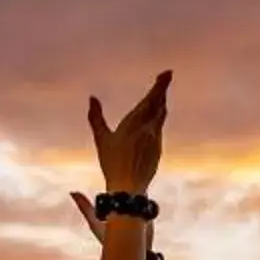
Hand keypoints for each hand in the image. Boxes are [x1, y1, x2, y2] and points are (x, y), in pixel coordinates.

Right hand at [87, 70, 169, 193]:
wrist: (128, 188)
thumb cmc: (112, 163)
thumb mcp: (101, 139)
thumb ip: (96, 117)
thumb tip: (92, 98)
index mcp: (135, 122)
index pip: (152, 99)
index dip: (161, 85)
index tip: (168, 72)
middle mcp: (149, 129)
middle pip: (159, 105)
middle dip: (162, 90)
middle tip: (165, 76)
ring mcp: (156, 139)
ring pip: (161, 116)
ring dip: (160, 103)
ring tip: (160, 93)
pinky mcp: (158, 149)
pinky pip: (159, 128)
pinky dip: (157, 119)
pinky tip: (155, 117)